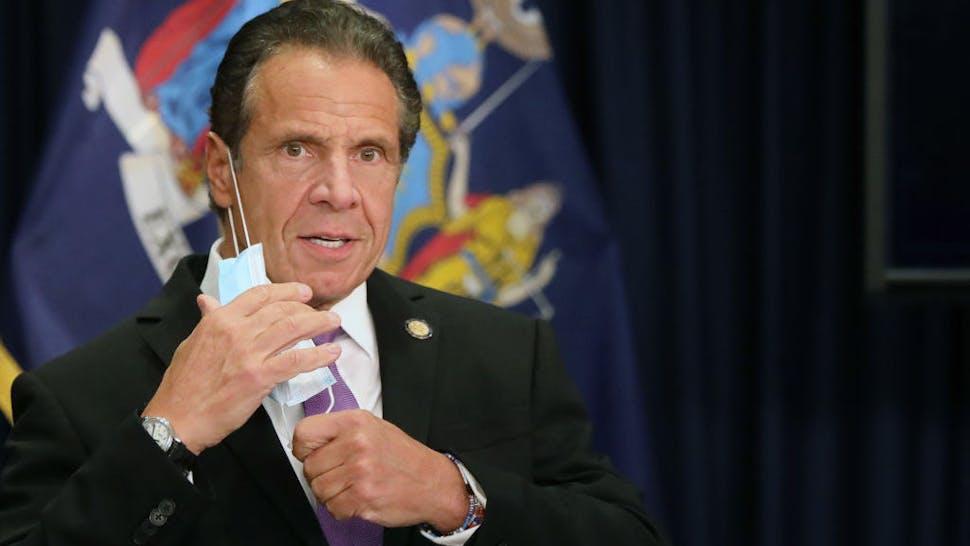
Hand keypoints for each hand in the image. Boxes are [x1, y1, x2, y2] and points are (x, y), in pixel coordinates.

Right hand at [143, 282, 340, 453]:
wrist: (177, 418)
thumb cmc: (182, 386)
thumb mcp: (192, 343)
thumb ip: (208, 320)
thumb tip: (208, 301)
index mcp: (219, 320)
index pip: (259, 295)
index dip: (285, 290)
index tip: (301, 292)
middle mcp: (236, 331)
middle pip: (281, 310)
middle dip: (307, 308)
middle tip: (322, 311)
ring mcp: (249, 353)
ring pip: (292, 329)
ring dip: (318, 324)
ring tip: (333, 322)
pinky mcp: (259, 377)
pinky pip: (296, 361)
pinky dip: (318, 356)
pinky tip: (331, 353)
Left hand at [293, 410, 468, 529]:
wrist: (433, 482)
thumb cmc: (402, 456)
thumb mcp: (373, 428)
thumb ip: (340, 432)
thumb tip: (307, 444)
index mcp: (355, 421)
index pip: (304, 433)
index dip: (303, 449)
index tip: (312, 455)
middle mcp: (357, 442)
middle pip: (309, 466)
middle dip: (321, 476)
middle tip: (342, 476)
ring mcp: (360, 470)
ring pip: (318, 489)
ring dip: (331, 495)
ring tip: (353, 487)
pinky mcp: (363, 496)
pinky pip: (332, 508)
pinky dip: (342, 509)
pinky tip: (358, 499)